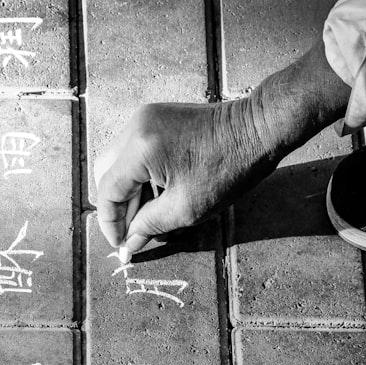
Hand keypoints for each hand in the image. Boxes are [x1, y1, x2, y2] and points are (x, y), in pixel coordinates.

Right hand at [93, 40, 350, 260]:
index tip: (122, 245)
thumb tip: (129, 243)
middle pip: (106, 174)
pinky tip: (158, 194)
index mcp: (139, 149)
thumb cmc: (229, 169)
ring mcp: (145, 119)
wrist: (259, 128)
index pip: (107, 191)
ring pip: (118, 162)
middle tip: (134, 233)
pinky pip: (134, 150)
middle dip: (117, 207)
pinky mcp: (157, 118)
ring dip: (128, 192)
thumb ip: (150, 226)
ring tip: (148, 216)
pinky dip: (139, 175)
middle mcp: (135, 128)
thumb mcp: (187, 208)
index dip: (110, 223)